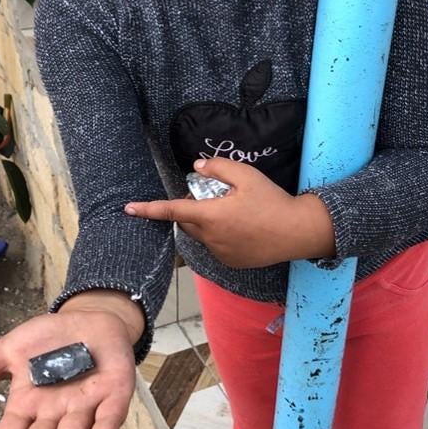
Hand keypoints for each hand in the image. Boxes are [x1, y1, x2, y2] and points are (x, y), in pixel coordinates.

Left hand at [125, 158, 334, 267]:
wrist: (298, 232)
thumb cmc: (273, 201)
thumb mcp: (247, 176)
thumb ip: (219, 168)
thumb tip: (197, 166)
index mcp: (211, 216)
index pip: (172, 210)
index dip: (148, 209)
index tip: (128, 208)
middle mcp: (211, 238)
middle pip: (186, 222)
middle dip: (191, 209)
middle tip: (214, 196)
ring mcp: (221, 253)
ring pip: (202, 235)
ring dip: (207, 223)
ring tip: (235, 212)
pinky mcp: (232, 262)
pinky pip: (216, 247)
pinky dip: (220, 236)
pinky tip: (243, 228)